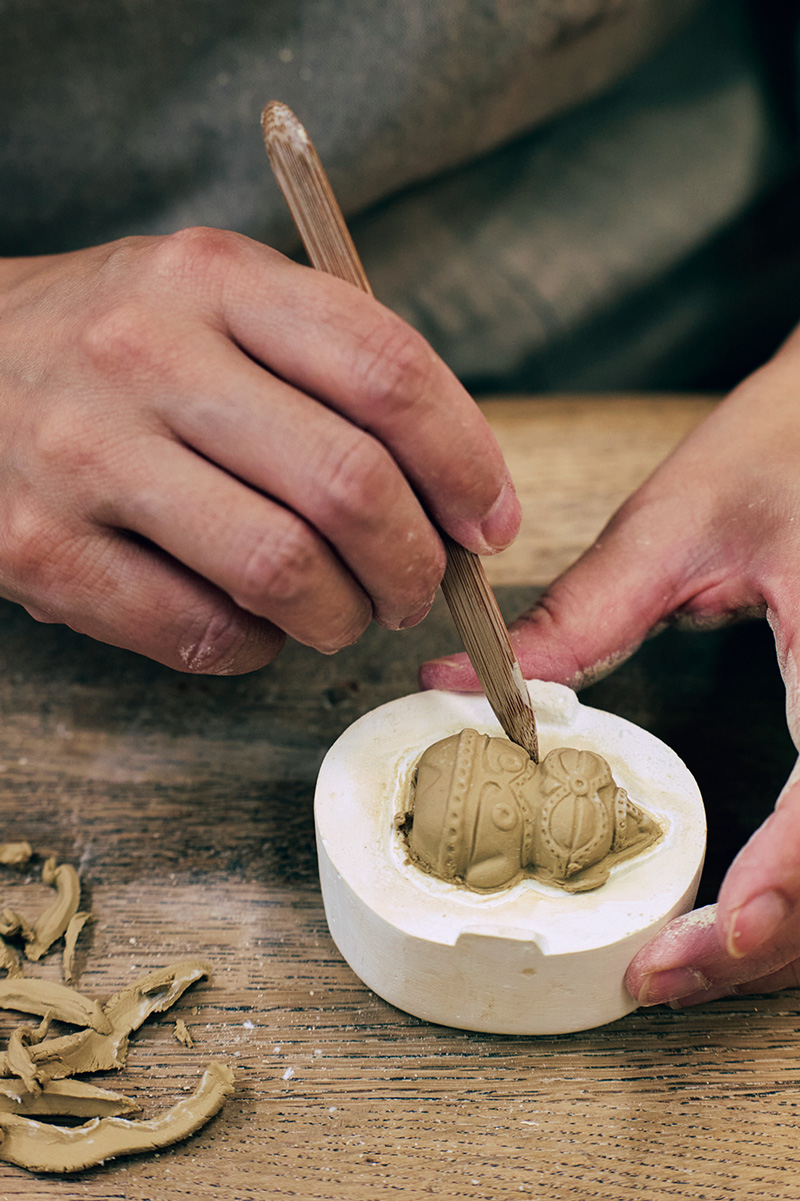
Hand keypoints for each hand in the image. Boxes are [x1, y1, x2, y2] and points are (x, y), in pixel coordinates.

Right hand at [0, 228, 518, 672]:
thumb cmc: (114, 343)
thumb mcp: (213, 299)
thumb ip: (329, 367)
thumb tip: (453, 490)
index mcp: (213, 278)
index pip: (387, 371)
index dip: (465, 462)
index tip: (488, 520)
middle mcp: (147, 354)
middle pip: (350, 484)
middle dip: (414, 564)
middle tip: (415, 588)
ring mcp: (86, 454)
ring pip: (284, 570)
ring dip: (340, 617)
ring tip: (338, 614)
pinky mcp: (42, 549)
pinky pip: (200, 632)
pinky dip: (256, 648)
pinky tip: (254, 624)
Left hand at [421, 327, 799, 1004]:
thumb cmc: (794, 437)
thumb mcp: (681, 524)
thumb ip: (581, 615)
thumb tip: (461, 679)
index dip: (760, 908)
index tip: (677, 952)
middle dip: (763, 948)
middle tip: (661, 974)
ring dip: (785, 930)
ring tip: (690, 949)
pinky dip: (799, 879)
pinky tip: (739, 888)